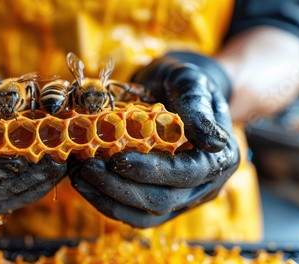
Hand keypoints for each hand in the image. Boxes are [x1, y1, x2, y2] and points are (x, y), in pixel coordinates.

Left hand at [69, 52, 239, 227]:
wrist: (171, 91)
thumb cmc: (180, 83)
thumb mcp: (191, 82)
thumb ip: (197, 108)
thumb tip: (214, 142)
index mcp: (219, 159)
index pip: (186, 174)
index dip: (151, 170)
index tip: (116, 159)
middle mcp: (205, 186)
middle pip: (163, 200)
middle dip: (120, 187)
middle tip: (86, 168)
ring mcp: (182, 199)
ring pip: (145, 215)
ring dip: (108, 199)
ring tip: (78, 177)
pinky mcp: (160, 204)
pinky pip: (133, 214)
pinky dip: (106, 203)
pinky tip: (84, 184)